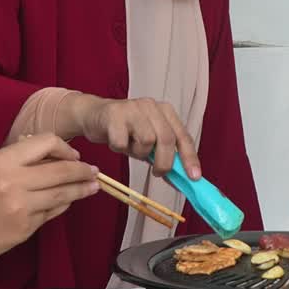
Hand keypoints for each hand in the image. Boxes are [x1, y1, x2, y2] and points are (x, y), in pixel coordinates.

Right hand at [0, 133, 100, 267]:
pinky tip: (69, 202)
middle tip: (94, 172)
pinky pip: (52, 212)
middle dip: (82, 170)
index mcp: (1, 161)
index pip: (46, 143)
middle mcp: (13, 182)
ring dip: (81, 189)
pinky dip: (62, 205)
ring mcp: (21, 207)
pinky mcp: (25, 228)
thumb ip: (19, 162)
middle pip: (61, 170)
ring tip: (93, 186)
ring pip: (62, 194)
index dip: (65, 149)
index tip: (73, 155)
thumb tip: (54, 158)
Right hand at [74, 95, 201, 178]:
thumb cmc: (125, 131)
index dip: (190, 158)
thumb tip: (181, 181)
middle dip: (164, 162)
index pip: (183, 136)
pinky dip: (120, 148)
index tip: (194, 177)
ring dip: (138, 153)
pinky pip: (122, 142)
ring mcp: (133, 108)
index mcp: (165, 111)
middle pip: (167, 139)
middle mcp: (151, 106)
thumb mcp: (148, 143)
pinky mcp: (114, 114)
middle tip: (157, 172)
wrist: (93, 116)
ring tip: (130, 147)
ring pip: (146, 140)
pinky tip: (116, 142)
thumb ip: (164, 157)